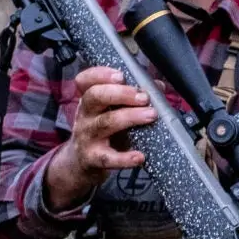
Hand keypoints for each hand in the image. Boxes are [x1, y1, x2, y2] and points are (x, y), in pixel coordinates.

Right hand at [43, 66, 156, 211]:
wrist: (80, 164)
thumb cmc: (102, 132)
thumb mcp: (111, 113)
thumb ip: (132, 98)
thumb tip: (158, 87)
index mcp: (89, 101)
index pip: (85, 81)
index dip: (100, 74)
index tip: (121, 75)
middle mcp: (84, 115)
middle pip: (95, 96)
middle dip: (121, 93)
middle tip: (144, 97)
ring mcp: (86, 137)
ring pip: (105, 123)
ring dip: (130, 117)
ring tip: (151, 115)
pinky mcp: (92, 159)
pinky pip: (107, 158)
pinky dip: (124, 158)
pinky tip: (139, 156)